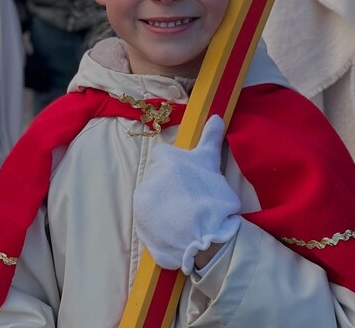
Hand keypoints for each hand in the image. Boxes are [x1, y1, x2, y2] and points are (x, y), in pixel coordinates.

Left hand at [133, 115, 240, 273]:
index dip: (176, 169)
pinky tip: (170, 225)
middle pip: (157, 176)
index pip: (164, 157)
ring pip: (152, 194)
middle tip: (187, 201)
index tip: (187, 182)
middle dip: (169, 186)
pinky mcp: (139, 215)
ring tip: (180, 216)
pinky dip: (155, 219)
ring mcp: (143, 195)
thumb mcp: (212, 162)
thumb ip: (210, 138)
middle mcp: (151, 173)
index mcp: (167, 158)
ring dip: (162, 203)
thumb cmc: (213, 199)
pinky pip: (146, 213)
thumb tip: (215, 116)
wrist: (207, 237)